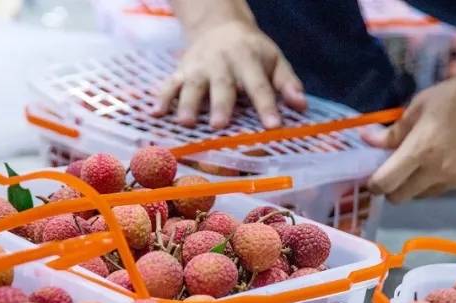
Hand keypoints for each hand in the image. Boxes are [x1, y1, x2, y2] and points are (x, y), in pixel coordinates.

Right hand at [154, 20, 306, 129]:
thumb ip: (287, 83)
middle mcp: (222, 63)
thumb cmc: (252, 51)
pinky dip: (161, 98)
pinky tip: (154, 113)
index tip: (273, 126)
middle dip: (221, 105)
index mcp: (248, 60)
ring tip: (186, 123)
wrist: (218, 25)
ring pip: (192, 86)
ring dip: (188, 104)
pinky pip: (169, 84)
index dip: (266, 106)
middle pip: (222, 86)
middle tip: (219, 126)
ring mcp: (199, 68)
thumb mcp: (274, 60)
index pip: (259, 86)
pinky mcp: (182, 71)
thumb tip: (301, 106)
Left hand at [364, 59, 455, 202]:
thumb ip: (394, 130)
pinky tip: (452, 156)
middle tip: (395, 171)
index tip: (373, 177)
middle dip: (392, 188)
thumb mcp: (420, 105)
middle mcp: (438, 170)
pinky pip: (447, 188)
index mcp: (421, 149)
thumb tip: (368, 141)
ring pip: (424, 194)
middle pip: (401, 197)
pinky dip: (441, 179)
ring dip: (417, 184)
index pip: (385, 183)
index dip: (374, 184)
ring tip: (427, 159)